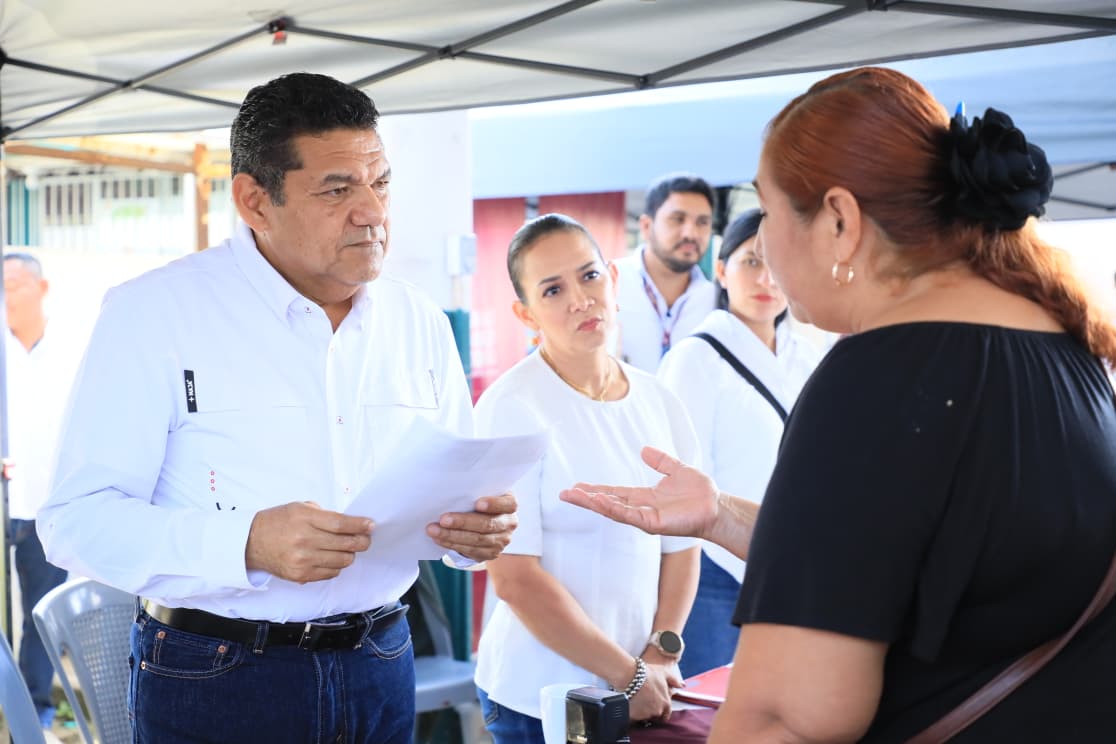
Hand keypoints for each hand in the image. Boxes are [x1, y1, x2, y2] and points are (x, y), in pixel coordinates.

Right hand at [245, 501, 372, 582]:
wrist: (251, 543)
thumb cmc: (278, 522)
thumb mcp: (299, 508)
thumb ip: (324, 514)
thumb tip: (351, 523)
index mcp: (304, 519)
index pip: (341, 524)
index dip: (360, 525)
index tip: (371, 525)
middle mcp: (304, 540)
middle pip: (346, 544)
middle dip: (362, 541)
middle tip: (366, 538)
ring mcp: (302, 560)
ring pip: (342, 561)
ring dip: (350, 554)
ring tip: (347, 548)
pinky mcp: (301, 575)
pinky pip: (331, 573)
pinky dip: (336, 565)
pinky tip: (332, 557)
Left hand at [426, 493, 516, 561]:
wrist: (484, 522)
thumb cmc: (479, 501)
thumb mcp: (483, 492)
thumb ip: (474, 491)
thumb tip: (450, 489)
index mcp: (510, 504)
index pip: (507, 504)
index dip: (493, 504)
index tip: (477, 503)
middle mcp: (509, 523)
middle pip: (487, 524)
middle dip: (462, 522)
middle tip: (443, 519)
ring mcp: (502, 541)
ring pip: (477, 540)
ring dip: (452, 536)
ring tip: (434, 530)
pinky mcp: (491, 553)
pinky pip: (470, 551)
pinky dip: (452, 544)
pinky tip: (439, 539)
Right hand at [560, 447, 718, 538]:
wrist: (717, 506)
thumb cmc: (699, 492)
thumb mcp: (676, 469)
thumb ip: (660, 461)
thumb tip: (643, 450)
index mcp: (644, 497)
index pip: (614, 493)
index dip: (595, 490)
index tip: (576, 486)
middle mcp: (641, 508)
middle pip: (607, 502)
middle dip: (585, 499)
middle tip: (564, 493)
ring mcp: (645, 517)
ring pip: (613, 509)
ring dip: (594, 503)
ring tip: (575, 496)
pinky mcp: (653, 523)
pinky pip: (629, 515)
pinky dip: (613, 508)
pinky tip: (600, 500)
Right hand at [629, 659, 681, 722]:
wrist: (629, 676)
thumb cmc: (647, 673)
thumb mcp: (663, 673)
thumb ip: (674, 680)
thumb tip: (682, 685)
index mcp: (666, 703)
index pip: (667, 714)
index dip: (662, 709)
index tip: (657, 704)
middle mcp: (657, 711)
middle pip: (656, 715)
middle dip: (652, 708)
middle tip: (646, 698)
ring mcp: (645, 714)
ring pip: (645, 715)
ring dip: (643, 710)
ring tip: (638, 698)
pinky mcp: (634, 715)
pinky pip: (635, 716)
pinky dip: (634, 711)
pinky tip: (632, 701)